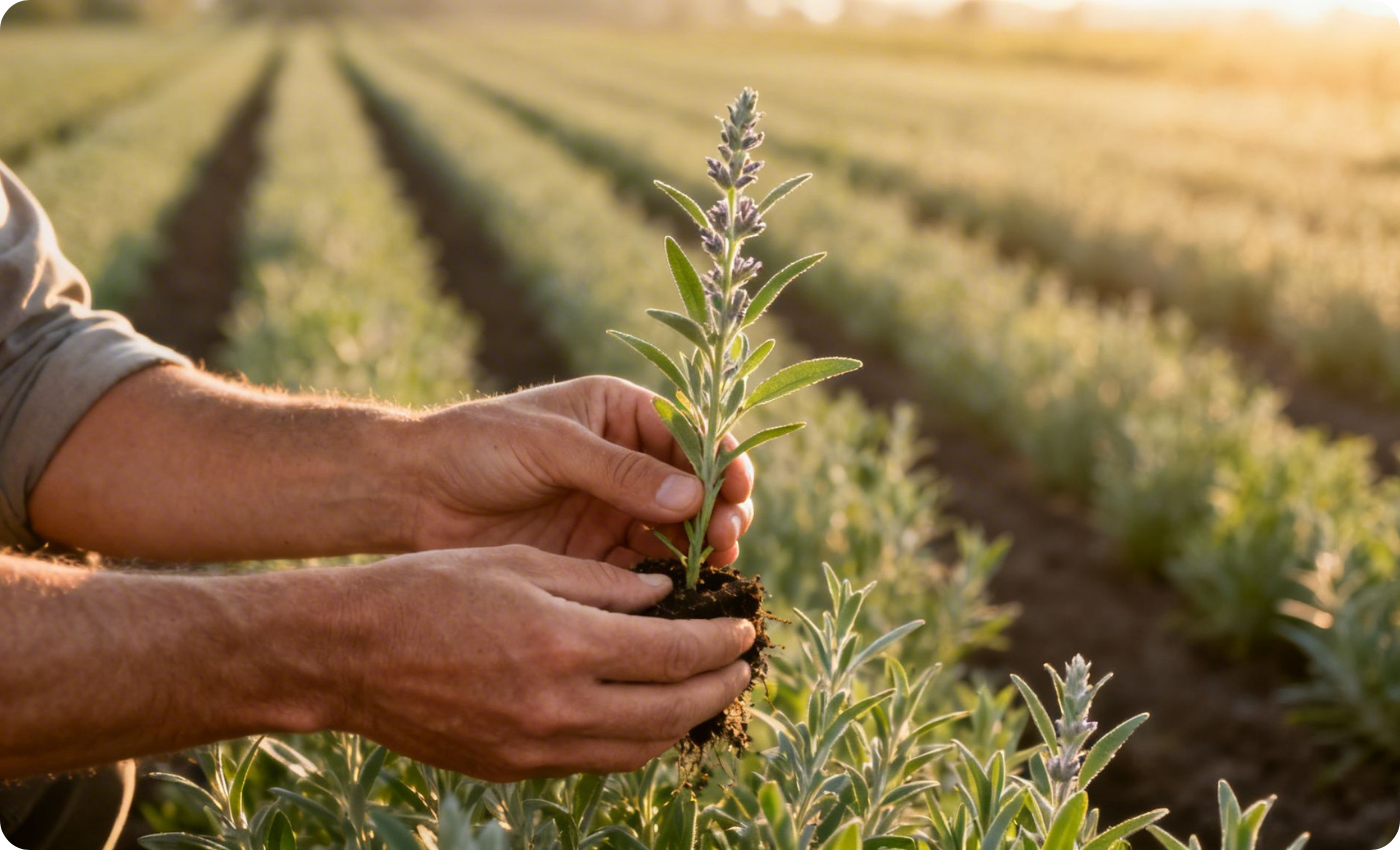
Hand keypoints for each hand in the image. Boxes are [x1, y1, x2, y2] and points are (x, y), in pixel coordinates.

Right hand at [341, 546, 754, 780]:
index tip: (744, 629)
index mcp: (565, 644)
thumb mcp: (523, 564)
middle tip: (743, 666)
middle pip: (671, 711)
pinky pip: (597, 761)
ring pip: (639, 746)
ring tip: (705, 692)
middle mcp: (558, 706)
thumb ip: (602, 585)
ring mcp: (535, 747)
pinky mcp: (514, 769)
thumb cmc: (430, 589)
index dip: (720, 643)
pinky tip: (645, 714)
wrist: (348, 654)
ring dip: (683, 721)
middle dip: (718, 688)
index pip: (674, 653)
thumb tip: (662, 596)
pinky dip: (635, 740)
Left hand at [407, 376, 754, 567]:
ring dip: (701, 551)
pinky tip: (680, 598)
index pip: (692, 434)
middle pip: (696, 488)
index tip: (738, 490)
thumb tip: (694, 495)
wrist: (412, 493)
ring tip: (711, 569)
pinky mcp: (595, 554)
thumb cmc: (477, 446)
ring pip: (679, 533)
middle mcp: (628, 462)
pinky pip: (646, 571)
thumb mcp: (551, 446)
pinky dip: (668, 584)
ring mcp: (614, 511)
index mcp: (622, 415)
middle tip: (725, 538)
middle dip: (719, 511)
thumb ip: (618, 471)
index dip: (723, 460)